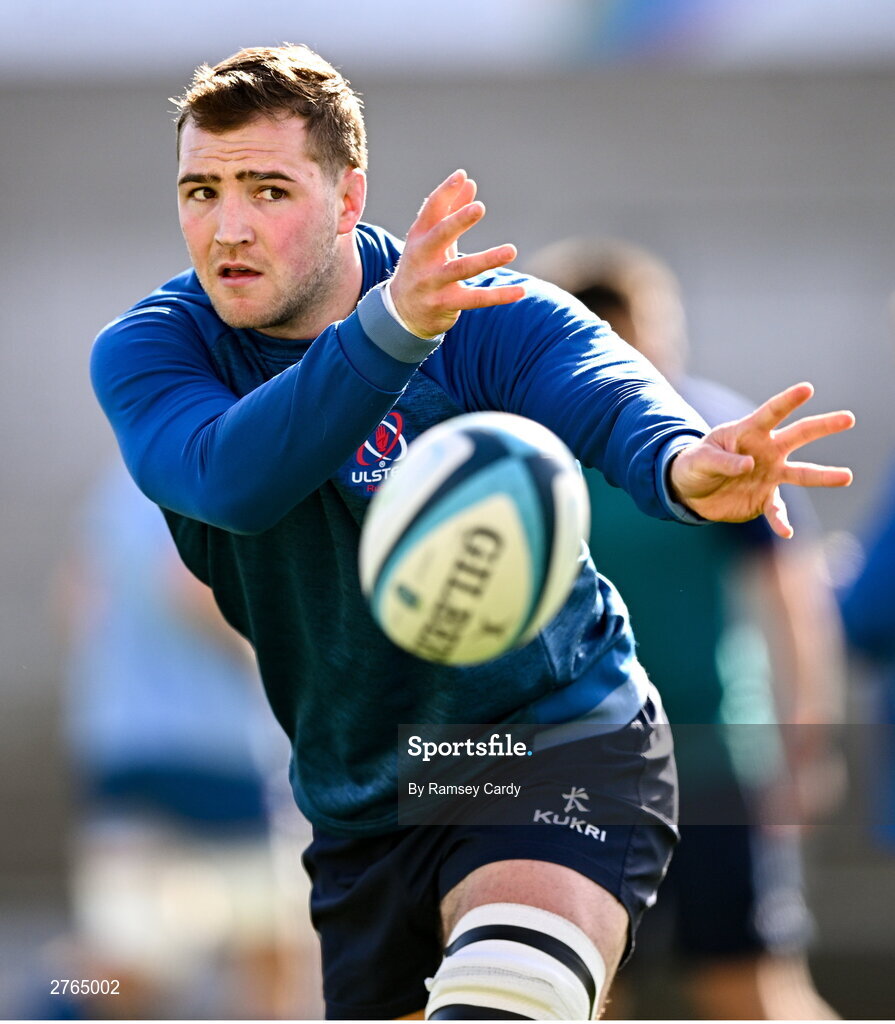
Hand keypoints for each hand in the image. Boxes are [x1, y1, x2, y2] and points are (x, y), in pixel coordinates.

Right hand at [388, 169, 524, 338]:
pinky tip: (520, 291)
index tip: (461, 175)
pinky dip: (499, 296)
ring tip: (511, 250)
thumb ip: (450, 210)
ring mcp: (432, 282)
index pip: (430, 211)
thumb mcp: (431, 239)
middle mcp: (422, 258)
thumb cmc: (423, 265)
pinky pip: (475, 299)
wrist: (401, 311)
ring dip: (486, 260)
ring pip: (461, 269)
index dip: (445, 192)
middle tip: (479, 208)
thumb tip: (469, 182)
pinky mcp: (444, 304)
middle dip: (458, 222)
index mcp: (419, 237)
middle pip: (440, 236)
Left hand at [669, 382, 854, 537]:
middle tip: (848, 418)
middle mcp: (766, 451)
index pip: (771, 414)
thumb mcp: (700, 459)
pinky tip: (787, 531)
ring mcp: (769, 475)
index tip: (807, 389)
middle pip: (799, 435)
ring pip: (802, 473)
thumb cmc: (695, 464)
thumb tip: (748, 464)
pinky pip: (777, 511)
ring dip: (824, 476)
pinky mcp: (765, 499)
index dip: (788, 401)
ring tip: (847, 476)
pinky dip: (781, 521)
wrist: (692, 491)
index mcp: (748, 432)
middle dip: (823, 426)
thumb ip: (722, 460)